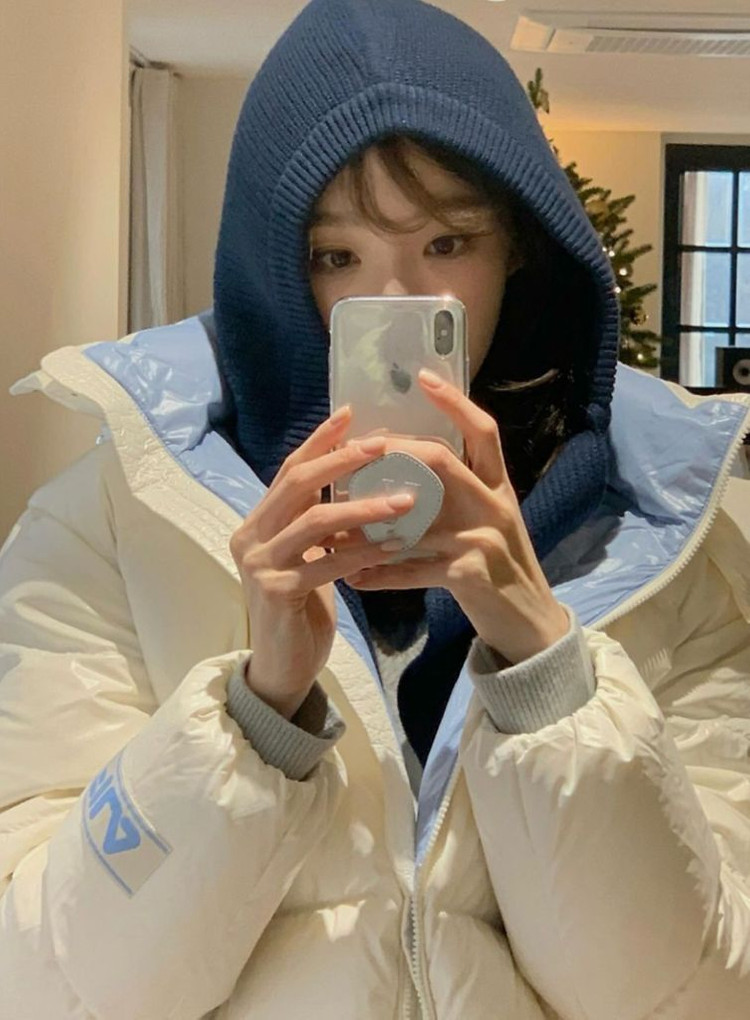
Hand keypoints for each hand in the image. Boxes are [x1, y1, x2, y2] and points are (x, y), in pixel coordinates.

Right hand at [229, 408, 415, 719]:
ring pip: (315, 520)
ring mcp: (258, 564)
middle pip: (297, 483)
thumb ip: (314, 523)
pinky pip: (327, 563)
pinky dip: (363, 552)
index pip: (289, 469)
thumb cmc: (300, 610)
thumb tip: (352, 480)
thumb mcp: (304, 557)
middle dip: (342, 459)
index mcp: (256, 522)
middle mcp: (249, 536)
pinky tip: (395, 546)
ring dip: (364, 506)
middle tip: (384, 444)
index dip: (320, 440)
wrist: (282, 667)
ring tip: (406, 499)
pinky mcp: (276, 592)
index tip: (352, 413)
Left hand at [327, 370, 568, 664]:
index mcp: (498, 487)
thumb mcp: (488, 523)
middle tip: (360, 452)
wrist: (530, 622)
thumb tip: (402, 477)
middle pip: (443, 461)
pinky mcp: (470, 574)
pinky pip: (413, 569)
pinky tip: (353, 578)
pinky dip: (381, 574)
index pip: (482, 432)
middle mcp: (494, 505)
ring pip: (416, 519)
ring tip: (334, 525)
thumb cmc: (498, 569)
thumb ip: (458, 498)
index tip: (423, 378)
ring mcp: (484, 538)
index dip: (455, 402)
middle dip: (395, 453)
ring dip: (370, 523)